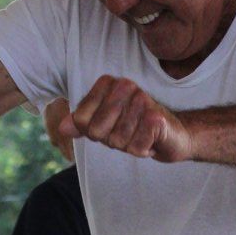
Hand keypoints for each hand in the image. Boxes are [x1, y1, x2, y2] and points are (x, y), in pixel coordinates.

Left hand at [44, 78, 191, 162]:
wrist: (173, 135)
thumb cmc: (136, 128)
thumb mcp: (105, 124)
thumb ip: (83, 124)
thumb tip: (62, 128)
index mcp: (108, 83)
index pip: (81, 120)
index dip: (94, 132)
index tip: (112, 127)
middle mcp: (124, 86)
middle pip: (96, 131)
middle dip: (110, 140)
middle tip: (127, 133)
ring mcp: (141, 100)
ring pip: (116, 141)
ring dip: (128, 146)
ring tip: (140, 135)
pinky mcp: (155, 118)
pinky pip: (135, 148)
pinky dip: (142, 150)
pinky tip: (151, 140)